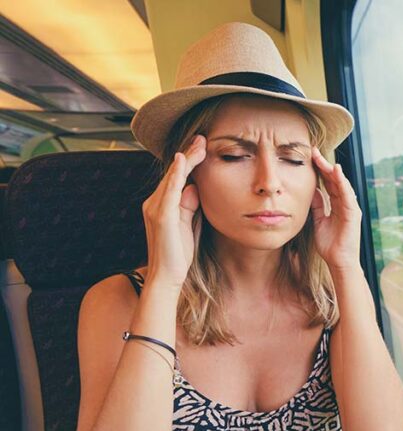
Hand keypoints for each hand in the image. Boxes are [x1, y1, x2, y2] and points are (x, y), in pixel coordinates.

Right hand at [142, 134, 205, 288]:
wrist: (168, 276)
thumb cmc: (179, 253)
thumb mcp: (189, 224)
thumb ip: (191, 206)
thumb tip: (195, 187)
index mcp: (162, 204)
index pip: (177, 177)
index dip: (189, 161)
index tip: (202, 146)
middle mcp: (154, 203)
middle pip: (174, 173)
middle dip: (189, 154)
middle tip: (202, 137)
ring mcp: (155, 208)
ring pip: (172, 178)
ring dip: (186, 159)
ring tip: (198, 144)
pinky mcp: (161, 216)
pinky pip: (169, 191)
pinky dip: (175, 174)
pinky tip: (182, 160)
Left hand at [310, 146, 361, 271]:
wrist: (339, 261)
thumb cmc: (330, 245)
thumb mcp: (318, 221)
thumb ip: (317, 206)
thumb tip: (312, 191)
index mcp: (337, 205)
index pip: (328, 183)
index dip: (320, 170)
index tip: (310, 157)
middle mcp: (345, 204)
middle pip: (334, 180)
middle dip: (324, 165)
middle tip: (313, 151)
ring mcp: (350, 208)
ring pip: (341, 184)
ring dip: (332, 170)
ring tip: (322, 158)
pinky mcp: (353, 213)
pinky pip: (347, 194)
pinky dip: (342, 182)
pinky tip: (336, 171)